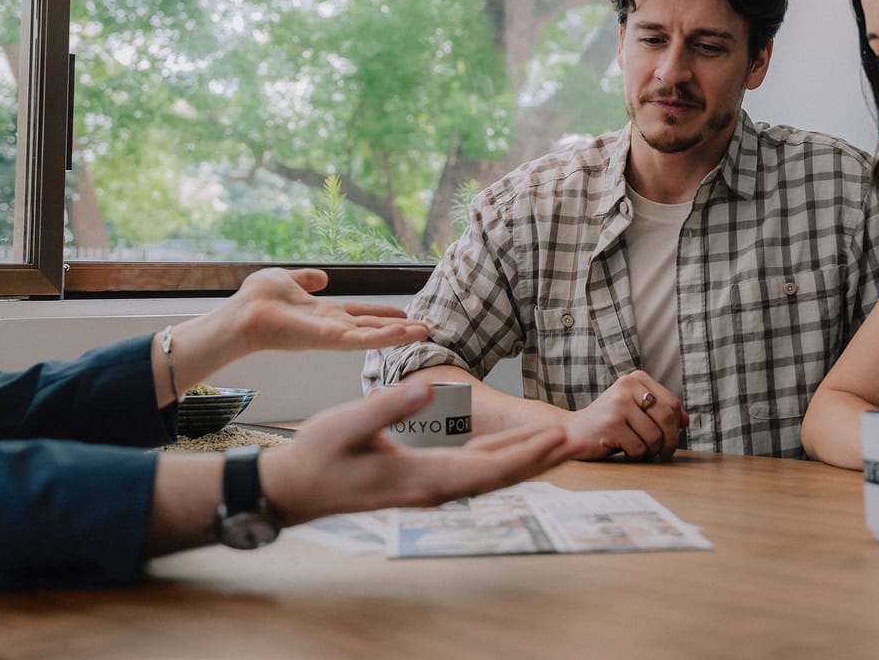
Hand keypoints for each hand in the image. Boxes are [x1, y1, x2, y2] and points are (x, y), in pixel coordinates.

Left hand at [213, 267, 429, 354]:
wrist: (243, 313)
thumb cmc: (257, 298)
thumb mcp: (287, 280)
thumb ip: (306, 279)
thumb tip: (323, 277)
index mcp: (322, 313)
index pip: (358, 313)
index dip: (381, 313)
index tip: (404, 313)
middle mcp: (331, 326)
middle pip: (371, 326)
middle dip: (398, 328)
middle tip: (425, 328)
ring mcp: (332, 335)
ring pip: (373, 335)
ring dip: (399, 334)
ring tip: (425, 331)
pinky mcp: (330, 339)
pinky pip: (363, 338)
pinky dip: (386, 336)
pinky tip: (406, 333)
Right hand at [258, 383, 575, 524]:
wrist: (294, 488)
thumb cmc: (317, 456)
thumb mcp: (347, 425)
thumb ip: (390, 407)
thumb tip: (432, 389)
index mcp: (421, 478)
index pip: (487, 469)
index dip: (526, 455)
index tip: (560, 437)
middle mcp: (434, 489)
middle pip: (500, 477)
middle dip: (542, 459)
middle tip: (585, 442)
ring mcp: (430, 488)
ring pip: (491, 476)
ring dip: (528, 461)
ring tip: (564, 444)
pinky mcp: (424, 481)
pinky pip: (474, 472)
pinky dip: (503, 460)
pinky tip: (517, 451)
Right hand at [563, 373, 688, 461]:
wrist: (573, 431)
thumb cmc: (610, 423)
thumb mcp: (635, 410)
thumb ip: (659, 411)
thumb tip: (685, 420)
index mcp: (635, 379)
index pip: (672, 404)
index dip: (676, 426)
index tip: (671, 439)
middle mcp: (626, 386)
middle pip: (667, 418)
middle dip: (669, 442)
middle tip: (663, 454)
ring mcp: (618, 404)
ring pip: (654, 437)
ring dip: (651, 451)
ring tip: (639, 450)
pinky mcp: (610, 425)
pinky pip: (639, 448)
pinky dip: (635, 456)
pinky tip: (623, 450)